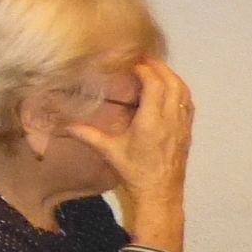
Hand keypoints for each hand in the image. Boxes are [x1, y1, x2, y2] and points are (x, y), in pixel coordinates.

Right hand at [63, 58, 190, 245]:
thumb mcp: (109, 151)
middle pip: (172, 82)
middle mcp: (170, 119)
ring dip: (171, 76)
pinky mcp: (187, 131)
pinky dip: (180, 90)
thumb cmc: (134, 172)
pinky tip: (170, 89)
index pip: (154, 85)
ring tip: (157, 69)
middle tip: (145, 59)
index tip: (132, 65)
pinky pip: (188, 103)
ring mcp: (182, 125)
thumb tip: (63, 125)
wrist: (160, 193)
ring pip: (183, 91)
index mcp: (151, 122)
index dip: (145, 70)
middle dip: (159, 67)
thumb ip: (87, 134)